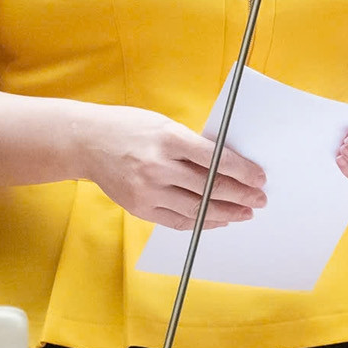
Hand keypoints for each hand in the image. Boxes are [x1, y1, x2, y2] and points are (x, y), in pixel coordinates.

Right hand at [75, 103, 265, 230]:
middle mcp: (158, 167)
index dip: (244, 172)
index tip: (260, 177)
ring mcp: (147, 190)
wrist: (88, 142)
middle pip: (210, 187)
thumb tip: (229, 166)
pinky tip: (217, 220)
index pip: (217, 160)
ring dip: (226, 213)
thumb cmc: (131, 127)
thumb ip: (194, 146)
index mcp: (170, 139)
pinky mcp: (139, 208)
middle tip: (260, 199)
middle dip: (241, 195)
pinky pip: (177, 221)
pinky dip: (201, 222)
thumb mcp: (166, 125)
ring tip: (244, 212)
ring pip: (197, 208)